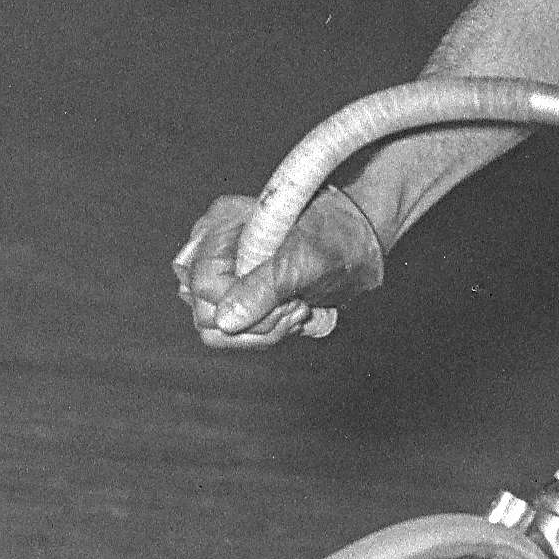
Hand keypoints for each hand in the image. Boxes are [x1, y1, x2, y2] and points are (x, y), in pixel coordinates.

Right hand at [172, 187, 385, 347]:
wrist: (357, 242)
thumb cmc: (335, 237)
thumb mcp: (303, 260)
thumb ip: (263, 288)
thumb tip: (225, 321)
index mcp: (222, 225)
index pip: (201, 282)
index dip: (238, 301)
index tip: (282, 298)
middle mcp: (214, 249)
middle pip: (203, 311)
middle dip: (254, 320)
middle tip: (293, 305)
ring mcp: (223, 275)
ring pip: (216, 330)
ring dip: (262, 330)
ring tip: (297, 309)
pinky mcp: (237, 297)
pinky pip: (233, 334)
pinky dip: (266, 332)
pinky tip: (292, 313)